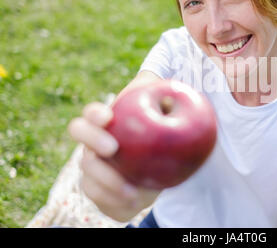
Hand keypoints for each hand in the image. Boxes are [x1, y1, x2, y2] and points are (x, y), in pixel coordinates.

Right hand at [68, 102, 159, 221]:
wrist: (163, 169)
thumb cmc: (164, 136)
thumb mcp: (171, 117)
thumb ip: (169, 104)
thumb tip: (173, 97)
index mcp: (108, 123)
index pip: (92, 113)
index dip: (94, 113)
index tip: (107, 118)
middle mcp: (94, 144)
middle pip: (79, 135)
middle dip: (92, 139)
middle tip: (113, 149)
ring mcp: (93, 168)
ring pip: (87, 173)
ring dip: (107, 181)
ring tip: (132, 191)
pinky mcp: (100, 191)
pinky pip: (99, 199)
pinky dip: (114, 202)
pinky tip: (134, 202)